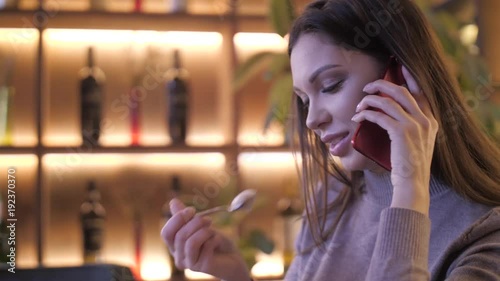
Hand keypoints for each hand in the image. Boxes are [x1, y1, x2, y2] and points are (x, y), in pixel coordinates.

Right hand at [161, 199, 250, 280]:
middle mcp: (179, 257)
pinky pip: (206, 247)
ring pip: (190, 242)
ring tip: (213, 230)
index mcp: (175, 246)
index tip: (192, 209)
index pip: (166, 233)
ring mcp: (190, 264)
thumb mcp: (201, 226)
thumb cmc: (215, 241)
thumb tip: (173, 202)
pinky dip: (214, 239)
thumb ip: (186, 217)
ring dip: (204, 231)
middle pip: (179, 236)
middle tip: (208, 219)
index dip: (177, 219)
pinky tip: (218, 240)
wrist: (232, 257)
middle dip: (195, 223)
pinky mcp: (202, 267)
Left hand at [352, 66, 438, 214]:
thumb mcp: (416, 143)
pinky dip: (366, 114)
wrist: (413, 184)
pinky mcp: (401, 132)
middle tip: (367, 87)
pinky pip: (379, 115)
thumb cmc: (409, 166)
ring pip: (389, 101)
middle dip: (381, 85)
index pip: (420, 92)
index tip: (398, 66)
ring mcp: (415, 125)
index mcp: (431, 121)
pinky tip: (357, 118)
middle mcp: (425, 120)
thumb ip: (410, 127)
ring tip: (359, 105)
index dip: (409, 77)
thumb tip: (388, 115)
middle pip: (401, 91)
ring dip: (370, 100)